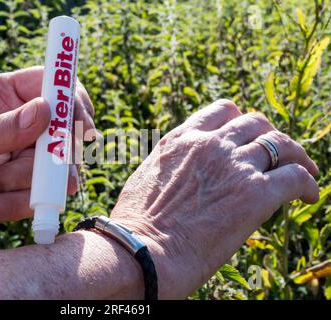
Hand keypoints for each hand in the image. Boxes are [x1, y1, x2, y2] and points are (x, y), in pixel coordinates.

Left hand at [0, 66, 94, 257]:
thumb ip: (2, 130)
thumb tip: (46, 110)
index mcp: (1, 98)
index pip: (49, 85)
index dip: (70, 100)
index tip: (79, 125)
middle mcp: (18, 126)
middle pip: (62, 132)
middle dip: (46, 157)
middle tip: (36, 168)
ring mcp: (23, 160)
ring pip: (52, 170)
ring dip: (14, 185)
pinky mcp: (24, 190)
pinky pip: (38, 198)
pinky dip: (9, 205)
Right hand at [111, 99, 318, 298]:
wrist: (140, 251)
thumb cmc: (137, 226)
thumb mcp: (146, 180)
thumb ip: (170, 167)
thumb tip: (180, 177)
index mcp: (181, 140)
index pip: (222, 111)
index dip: (241, 120)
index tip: (247, 136)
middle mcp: (209, 144)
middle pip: (256, 123)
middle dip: (269, 136)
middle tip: (278, 154)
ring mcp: (233, 165)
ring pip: (282, 144)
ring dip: (296, 156)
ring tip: (304, 171)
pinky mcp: (255, 193)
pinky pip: (296, 177)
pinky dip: (308, 184)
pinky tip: (309, 197)